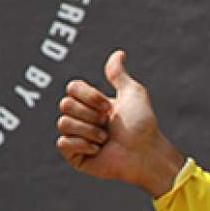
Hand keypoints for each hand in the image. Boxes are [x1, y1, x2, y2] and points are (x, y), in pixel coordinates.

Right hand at [56, 49, 185, 196]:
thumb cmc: (143, 125)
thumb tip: (119, 53)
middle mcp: (82, 119)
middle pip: (65, 104)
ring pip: (63, 123)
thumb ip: (119, 75)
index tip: (109, 107)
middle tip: (108, 124)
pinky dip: (83, 145)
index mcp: (91, 104)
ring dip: (90, 130)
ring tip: (106, 139)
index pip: (71, 88)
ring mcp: (77, 138)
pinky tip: (99, 150)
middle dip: (91, 114)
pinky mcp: (75, 157)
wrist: (146, 152)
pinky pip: (63, 143)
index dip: (89, 96)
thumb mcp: (132, 94)